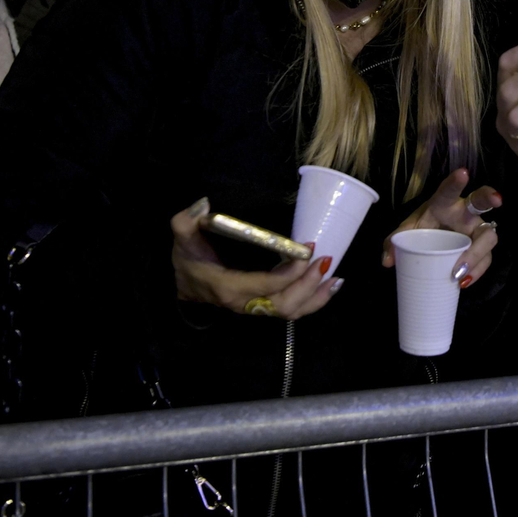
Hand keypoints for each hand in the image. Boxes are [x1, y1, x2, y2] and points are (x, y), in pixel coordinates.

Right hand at [170, 200, 339, 317]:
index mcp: (228, 287)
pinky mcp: (264, 308)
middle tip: (324, 259)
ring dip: (316, 296)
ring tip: (335, 276)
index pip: (265, 285)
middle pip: (284, 304)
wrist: (185, 285)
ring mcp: (255, 309)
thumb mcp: (182, 238)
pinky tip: (330, 286)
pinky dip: (313, 301)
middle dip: (308, 284)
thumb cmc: (188, 259)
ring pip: (291, 312)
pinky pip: (291, 311)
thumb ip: (186, 221)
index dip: (289, 271)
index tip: (306, 249)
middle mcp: (245, 303)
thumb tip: (203, 205)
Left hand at [383, 168, 500, 289]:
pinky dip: (476, 272)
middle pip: (481, 202)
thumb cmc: (424, 227)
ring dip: (476, 254)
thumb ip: (394, 241)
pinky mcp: (481, 249)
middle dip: (489, 198)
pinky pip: (486, 259)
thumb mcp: (407, 231)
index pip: (448, 190)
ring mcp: (476, 230)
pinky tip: (463, 282)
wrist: (435, 240)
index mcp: (444, 203)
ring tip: (459, 271)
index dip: (455, 182)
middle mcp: (464, 213)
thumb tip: (387, 260)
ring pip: (488, 237)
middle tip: (497, 199)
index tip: (463, 173)